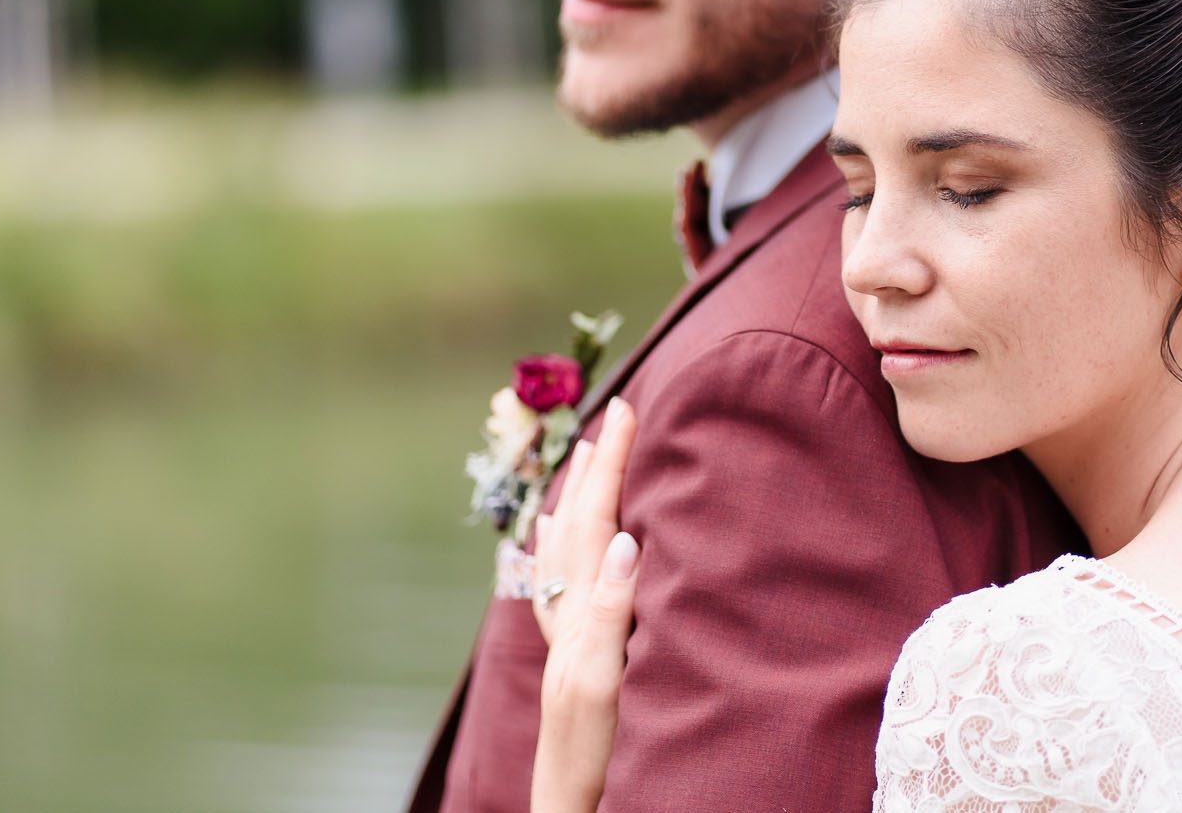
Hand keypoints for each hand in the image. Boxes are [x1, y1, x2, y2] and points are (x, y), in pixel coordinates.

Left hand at [529, 396, 640, 812]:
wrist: (569, 799)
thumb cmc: (591, 748)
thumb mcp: (603, 678)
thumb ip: (610, 609)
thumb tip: (622, 538)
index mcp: (580, 612)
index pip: (596, 518)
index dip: (613, 463)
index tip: (629, 407)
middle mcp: (567, 614)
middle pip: (576, 522)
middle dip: (596, 465)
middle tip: (616, 412)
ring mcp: (566, 632)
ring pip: (566, 544)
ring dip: (578, 494)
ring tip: (585, 455)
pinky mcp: (571, 652)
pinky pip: (559, 578)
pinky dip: (559, 542)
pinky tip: (552, 529)